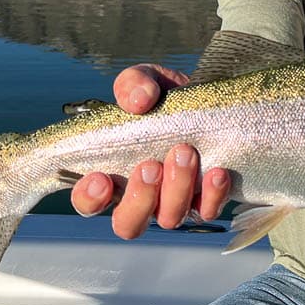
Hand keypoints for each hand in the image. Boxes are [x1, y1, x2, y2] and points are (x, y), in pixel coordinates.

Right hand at [69, 63, 231, 238]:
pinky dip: (212, 194)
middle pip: (128, 224)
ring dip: (176, 189)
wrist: (209, 101)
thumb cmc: (164, 98)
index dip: (90, 198)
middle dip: (139, 198)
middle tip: (151, 165)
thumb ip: (133, 84)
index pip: (88, 202)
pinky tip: (217, 171)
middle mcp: (140, 197)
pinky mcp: (206, 201)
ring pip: (168, 219)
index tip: (101, 179)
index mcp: (111, 172)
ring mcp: (173, 203)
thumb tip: (137, 102)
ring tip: (185, 152)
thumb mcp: (146, 81)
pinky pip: (207, 210)